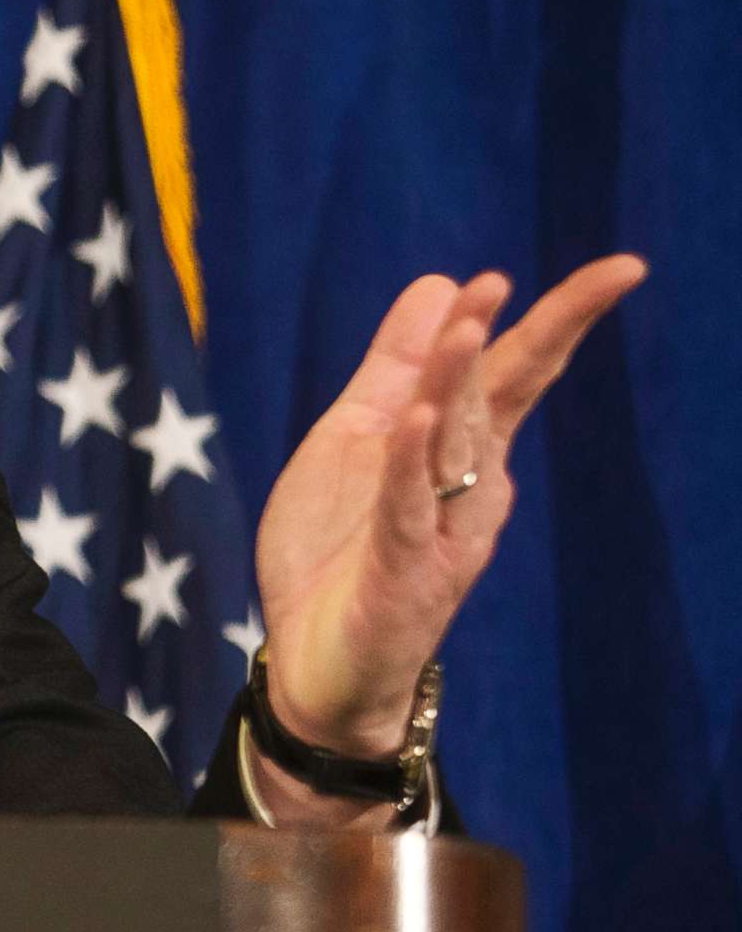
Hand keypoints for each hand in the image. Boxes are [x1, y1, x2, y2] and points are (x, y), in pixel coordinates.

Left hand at [253, 255, 647, 775]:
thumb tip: (442, 282)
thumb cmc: (340, 545)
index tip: (618, 269)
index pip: (514, 372)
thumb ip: (397, 366)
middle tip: (605, 280)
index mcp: (459, 450)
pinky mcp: (400, 574)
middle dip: (546, 336)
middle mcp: (467, 487)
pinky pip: (404, 510)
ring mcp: (439, 532)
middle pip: (506, 399)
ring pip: (454, 445)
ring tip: (471, 323)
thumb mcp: (358, 436)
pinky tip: (414, 417)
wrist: (314, 661)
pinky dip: (407, 464)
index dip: (553, 319)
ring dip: (458, 383)